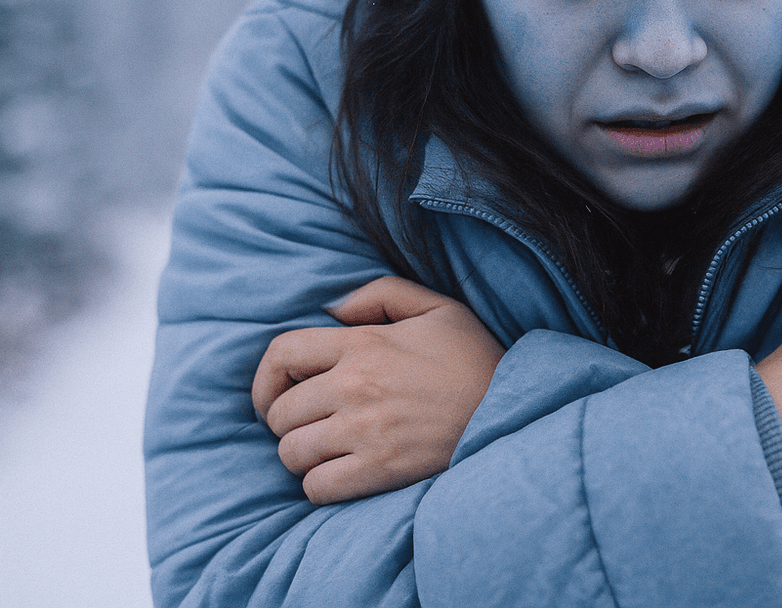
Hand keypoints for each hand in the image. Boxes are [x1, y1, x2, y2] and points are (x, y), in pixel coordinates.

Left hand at [252, 276, 504, 504]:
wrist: (514, 409)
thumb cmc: (476, 360)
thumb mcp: (437, 308)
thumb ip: (379, 294)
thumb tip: (329, 309)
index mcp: (364, 343)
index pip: (281, 354)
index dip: (266, 378)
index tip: (275, 394)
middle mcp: (356, 386)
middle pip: (280, 412)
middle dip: (287, 421)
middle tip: (310, 426)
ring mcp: (364, 431)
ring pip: (292, 452)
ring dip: (303, 455)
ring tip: (327, 451)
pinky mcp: (378, 471)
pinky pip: (316, 486)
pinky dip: (320, 484)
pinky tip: (342, 474)